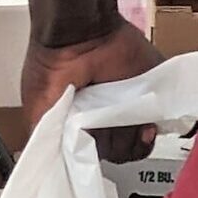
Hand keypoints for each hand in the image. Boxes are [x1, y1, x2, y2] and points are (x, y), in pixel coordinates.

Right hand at [21, 21, 164, 163]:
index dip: (92, 160)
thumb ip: (43, 138)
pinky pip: (160, 123)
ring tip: (124, 122)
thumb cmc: (53, 65)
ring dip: (132, 140)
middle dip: (113, 148)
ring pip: (137, 144)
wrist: (79, 34)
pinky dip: (153, 129)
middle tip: (104, 129)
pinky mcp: (152, 94)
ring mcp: (129, 107)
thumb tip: (45, 163)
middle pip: (116, 154)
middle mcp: (104, 117)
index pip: (90, 156)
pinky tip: (144, 125)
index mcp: (78, 122)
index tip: (91, 154)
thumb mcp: (38, 107)